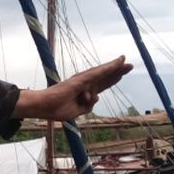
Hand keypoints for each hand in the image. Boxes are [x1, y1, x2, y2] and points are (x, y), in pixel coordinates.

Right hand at [12, 56, 132, 121]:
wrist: (44, 107)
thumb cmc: (56, 109)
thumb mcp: (77, 112)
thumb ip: (88, 107)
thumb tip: (96, 98)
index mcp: (83, 92)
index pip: (101, 84)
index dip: (112, 79)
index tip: (121, 75)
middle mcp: (84, 83)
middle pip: (104, 76)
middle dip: (117, 71)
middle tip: (130, 66)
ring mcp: (82, 80)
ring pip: (102, 73)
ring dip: (115, 67)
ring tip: (126, 62)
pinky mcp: (81, 80)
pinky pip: (97, 73)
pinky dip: (108, 68)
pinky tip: (117, 63)